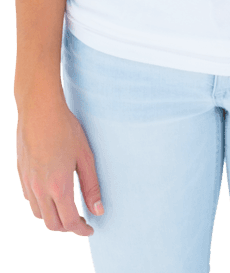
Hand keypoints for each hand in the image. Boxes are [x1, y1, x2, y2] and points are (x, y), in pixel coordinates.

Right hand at [16, 96, 103, 237]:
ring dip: (53, 218)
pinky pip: (30, 200)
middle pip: (52, 224)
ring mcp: (27, 183)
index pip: (69, 221)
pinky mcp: (21, 174)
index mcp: (58, 186)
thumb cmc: (65, 129)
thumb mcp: (85, 156)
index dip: (81, 229)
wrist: (39, 110)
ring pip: (39, 214)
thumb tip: (98, 210)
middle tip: (80, 220)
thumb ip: (91, 186)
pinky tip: (51, 194)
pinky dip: (41, 206)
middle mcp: (39, 189)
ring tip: (67, 209)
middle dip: (67, 228)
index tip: (90, 229)